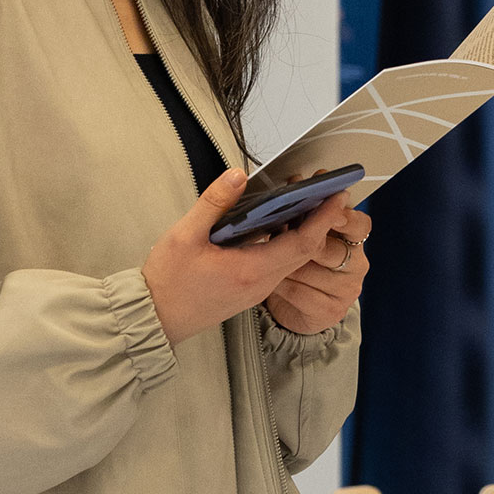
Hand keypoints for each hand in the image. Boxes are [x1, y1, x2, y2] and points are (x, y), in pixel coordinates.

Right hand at [142, 170, 359, 348]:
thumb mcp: (184, 235)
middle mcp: (262, 283)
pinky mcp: (251, 290)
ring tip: (312, 203)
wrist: (155, 319)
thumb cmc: (168, 280)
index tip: (338, 194)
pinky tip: (282, 225)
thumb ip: (213, 203)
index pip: (303, 243)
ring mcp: (258, 289)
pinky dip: (289, 244)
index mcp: (251, 269)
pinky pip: (280, 265)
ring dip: (307, 233)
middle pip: (305, 250)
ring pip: (294, 259)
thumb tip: (237, 175)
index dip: (324, 218)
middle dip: (322, 221)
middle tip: (331, 192)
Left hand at [265, 205, 370, 336]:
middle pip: (330, 248)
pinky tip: (271, 281)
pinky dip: (279, 285)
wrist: (296, 305)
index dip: (343, 216)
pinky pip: (297, 292)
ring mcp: (346, 289)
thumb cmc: (300, 262)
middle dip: (300, 240)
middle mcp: (356, 264)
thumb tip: (295, 182)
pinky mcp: (331, 311)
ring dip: (282, 264)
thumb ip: (304, 211)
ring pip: (307, 269)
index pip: (360, 225)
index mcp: (353, 239)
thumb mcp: (303, 231)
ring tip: (267, 257)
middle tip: (279, 230)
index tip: (325, 208)